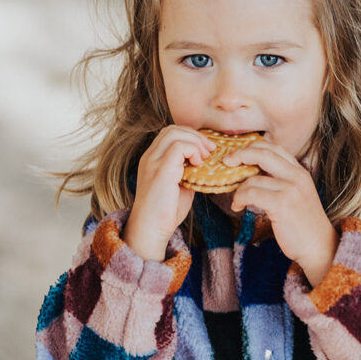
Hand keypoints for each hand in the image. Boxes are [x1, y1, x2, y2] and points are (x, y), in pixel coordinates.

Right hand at [122, 126, 215, 260]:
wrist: (151, 230)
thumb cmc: (165, 213)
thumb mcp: (180, 187)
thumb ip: (188, 173)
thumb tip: (205, 165)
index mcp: (152, 159)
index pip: (170, 134)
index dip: (190, 137)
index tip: (206, 151)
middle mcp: (150, 157)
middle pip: (172, 129)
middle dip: (195, 136)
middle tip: (210, 150)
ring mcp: (153, 161)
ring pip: (175, 133)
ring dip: (195, 142)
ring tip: (205, 158)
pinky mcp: (160, 170)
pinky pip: (179, 146)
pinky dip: (193, 150)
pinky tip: (199, 164)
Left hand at [224, 138, 339, 286]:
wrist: (319, 246)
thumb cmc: (303, 225)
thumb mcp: (296, 195)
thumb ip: (280, 181)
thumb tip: (251, 173)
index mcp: (300, 171)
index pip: (274, 147)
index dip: (252, 147)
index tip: (237, 154)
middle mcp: (297, 176)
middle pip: (263, 153)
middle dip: (240, 154)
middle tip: (227, 162)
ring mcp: (291, 189)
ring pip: (253, 178)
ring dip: (239, 189)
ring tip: (237, 201)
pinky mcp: (282, 204)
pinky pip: (251, 193)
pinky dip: (240, 198)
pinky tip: (238, 207)